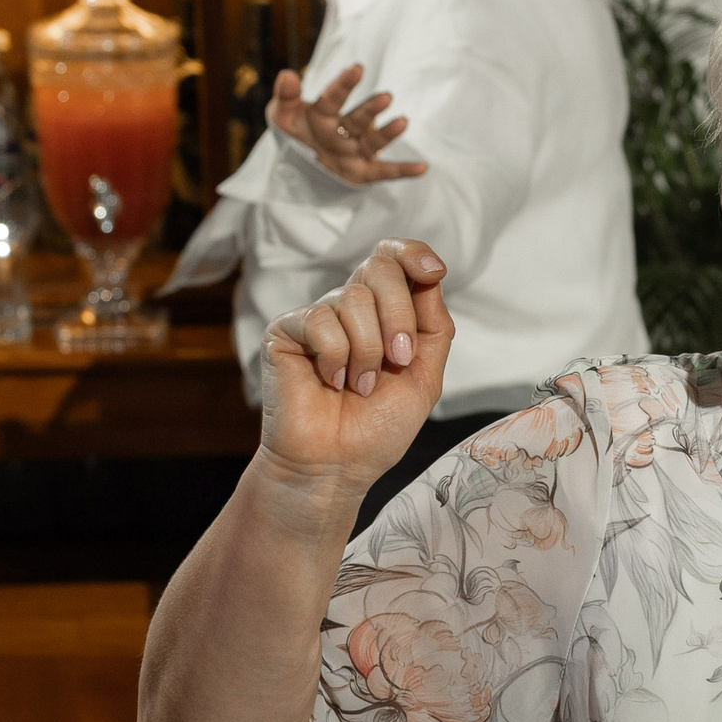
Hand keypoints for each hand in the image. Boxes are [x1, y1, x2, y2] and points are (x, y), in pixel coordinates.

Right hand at [255, 238, 455, 500]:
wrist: (337, 467)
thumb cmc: (376, 430)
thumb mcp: (424, 378)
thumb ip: (434, 327)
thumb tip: (432, 277)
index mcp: (382, 314)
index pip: (393, 259)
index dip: (413, 254)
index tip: (435, 272)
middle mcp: (348, 309)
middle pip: (379, 270)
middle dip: (399, 316)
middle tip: (398, 361)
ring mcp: (316, 318)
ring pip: (352, 298)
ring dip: (368, 351)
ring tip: (359, 387)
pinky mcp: (286, 331)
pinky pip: (321, 321)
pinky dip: (336, 358)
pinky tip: (330, 383)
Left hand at [268, 66, 428, 183]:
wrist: (297, 163)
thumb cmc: (294, 132)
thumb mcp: (282, 115)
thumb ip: (286, 96)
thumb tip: (287, 75)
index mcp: (323, 114)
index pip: (333, 99)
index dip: (344, 85)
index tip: (357, 69)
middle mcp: (343, 130)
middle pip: (358, 119)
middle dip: (370, 110)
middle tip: (385, 97)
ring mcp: (355, 151)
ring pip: (373, 141)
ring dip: (387, 133)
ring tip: (402, 122)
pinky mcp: (362, 172)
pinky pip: (384, 172)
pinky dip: (403, 171)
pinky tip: (423, 168)